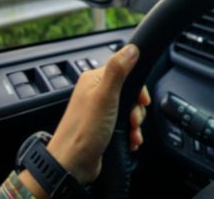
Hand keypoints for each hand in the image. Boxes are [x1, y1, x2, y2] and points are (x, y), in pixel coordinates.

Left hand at [19, 45, 150, 196]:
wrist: (71, 165)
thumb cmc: (84, 132)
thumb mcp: (105, 97)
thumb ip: (118, 71)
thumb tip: (131, 48)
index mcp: (94, 80)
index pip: (126, 71)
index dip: (138, 87)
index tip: (141, 101)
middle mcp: (96, 93)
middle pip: (131, 92)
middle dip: (137, 109)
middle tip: (133, 120)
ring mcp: (99, 111)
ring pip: (130, 110)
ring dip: (136, 124)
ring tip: (132, 134)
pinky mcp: (103, 127)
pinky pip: (125, 124)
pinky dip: (131, 133)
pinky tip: (130, 141)